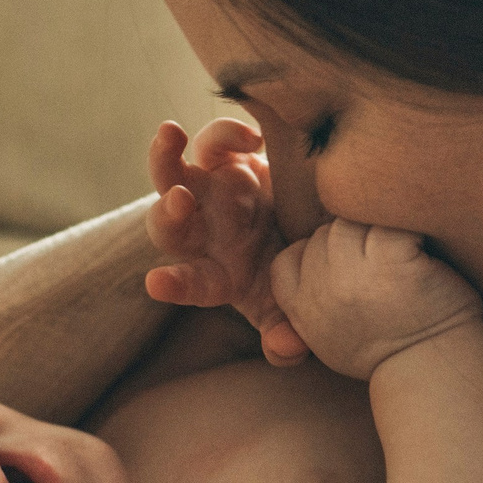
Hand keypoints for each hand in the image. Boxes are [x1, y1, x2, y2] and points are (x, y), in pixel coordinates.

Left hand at [144, 119, 307, 364]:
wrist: (325, 233)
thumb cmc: (302, 276)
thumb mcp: (296, 307)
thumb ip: (287, 335)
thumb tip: (284, 349)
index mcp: (220, 274)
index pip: (192, 284)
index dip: (175, 284)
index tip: (157, 283)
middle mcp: (209, 232)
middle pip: (167, 224)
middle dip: (166, 215)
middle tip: (178, 202)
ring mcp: (216, 192)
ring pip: (174, 171)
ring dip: (163, 155)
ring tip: (170, 134)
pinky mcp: (234, 160)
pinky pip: (216, 142)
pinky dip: (227, 133)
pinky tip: (253, 138)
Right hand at [268, 218, 482, 380]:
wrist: (436, 371)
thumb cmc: (392, 354)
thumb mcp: (330, 343)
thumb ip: (311, 307)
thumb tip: (305, 266)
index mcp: (303, 310)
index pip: (287, 260)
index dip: (313, 254)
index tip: (346, 265)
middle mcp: (322, 290)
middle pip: (325, 234)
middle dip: (354, 240)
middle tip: (386, 261)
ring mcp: (355, 274)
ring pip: (353, 221)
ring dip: (379, 228)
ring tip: (405, 253)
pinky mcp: (391, 260)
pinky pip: (390, 223)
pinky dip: (409, 230)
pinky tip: (423, 248)